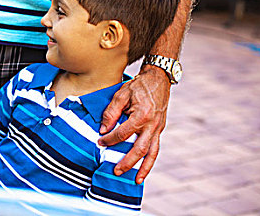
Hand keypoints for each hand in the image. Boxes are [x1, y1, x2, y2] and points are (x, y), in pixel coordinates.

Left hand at [98, 65, 170, 183]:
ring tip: (136, 180)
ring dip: (144, 168)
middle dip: (127, 162)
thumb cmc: (138, 86)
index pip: (123, 133)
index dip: (110, 139)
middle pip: (139, 149)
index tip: (100, 141)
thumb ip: (111, 112)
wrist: (158, 79)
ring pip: (151, 153)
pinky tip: (144, 169)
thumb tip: (103, 129)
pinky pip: (156, 148)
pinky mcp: (160, 130)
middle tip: (115, 171)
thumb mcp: (121, 94)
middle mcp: (152, 125)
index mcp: (142, 115)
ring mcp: (158, 129)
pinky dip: (151, 160)